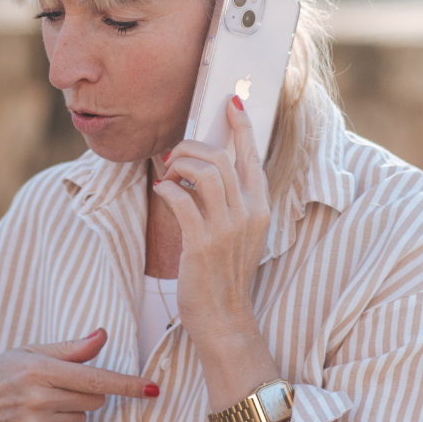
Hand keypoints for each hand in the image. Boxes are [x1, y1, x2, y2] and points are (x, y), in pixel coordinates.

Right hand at [0, 330, 156, 421]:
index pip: (96, 379)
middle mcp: (38, 399)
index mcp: (39, 369)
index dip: (128, 385)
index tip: (153, 388)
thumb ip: (69, 349)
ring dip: (70, 411)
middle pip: (94, 400)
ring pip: (80, 420)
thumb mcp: (27, 352)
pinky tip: (31, 419)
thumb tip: (103, 336)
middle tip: (60, 385)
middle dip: (88, 392)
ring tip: (39, 402)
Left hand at [155, 95, 270, 355]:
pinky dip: (167, 189)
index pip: (252, 156)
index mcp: (260, 208)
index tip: (231, 102)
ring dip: (179, 164)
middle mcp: (248, 213)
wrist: (224, 318)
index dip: (242, 126)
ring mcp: (227, 228)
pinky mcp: (201, 243)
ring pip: (204, 171)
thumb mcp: (238, 233)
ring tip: (168, 174)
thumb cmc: (224, 274)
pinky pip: (181, 199)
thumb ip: (230, 202)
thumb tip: (204, 168)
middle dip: (192, 146)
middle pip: (221, 157)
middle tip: (174, 156)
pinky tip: (162, 192)